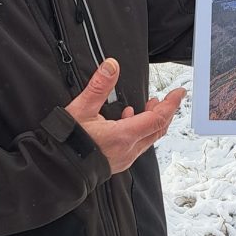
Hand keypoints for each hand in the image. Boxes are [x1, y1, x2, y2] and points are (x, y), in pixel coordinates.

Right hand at [65, 58, 184, 174]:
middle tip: (169, 97)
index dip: (170, 104)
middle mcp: (128, 150)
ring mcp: (123, 158)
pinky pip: (137, 145)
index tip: (178, 93)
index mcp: (123, 136)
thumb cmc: (67, 143)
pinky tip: (128, 118)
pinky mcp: (117, 162)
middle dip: (165, 112)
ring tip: (151, 105)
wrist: (57, 169)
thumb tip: (111, 66)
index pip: (157, 119)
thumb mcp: (82, 108)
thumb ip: (99, 86)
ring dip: (153, 121)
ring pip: (149, 138)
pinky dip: (140, 129)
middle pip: (157, 130)